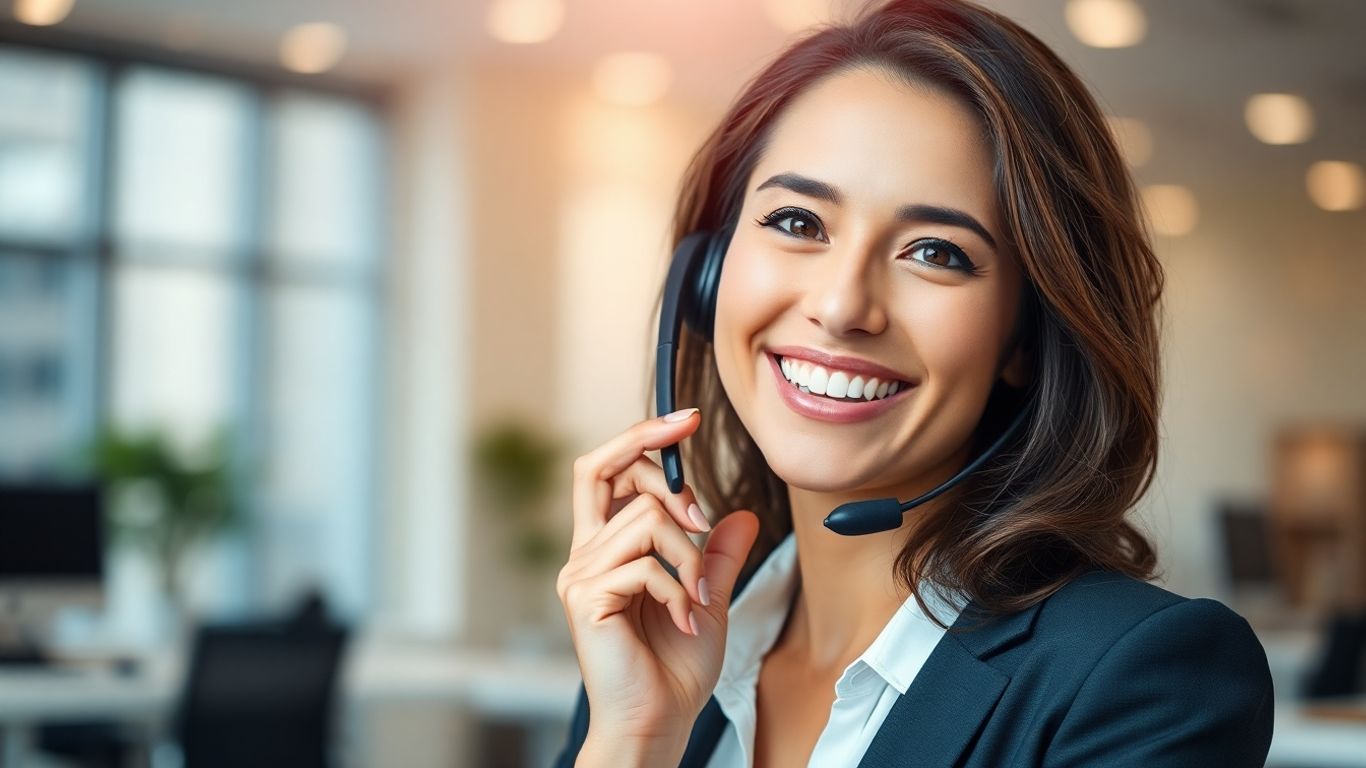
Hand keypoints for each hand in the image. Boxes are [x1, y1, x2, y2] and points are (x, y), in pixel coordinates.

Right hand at [556, 408, 759, 757]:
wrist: (659, 721)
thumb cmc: (675, 667)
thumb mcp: (708, 597)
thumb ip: (718, 556)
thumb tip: (741, 515)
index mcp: (605, 546)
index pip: (607, 469)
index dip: (642, 437)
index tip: (688, 419)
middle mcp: (584, 554)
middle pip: (613, 472)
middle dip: (669, 482)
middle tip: (702, 524)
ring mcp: (581, 575)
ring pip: (646, 519)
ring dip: (689, 556)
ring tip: (696, 598)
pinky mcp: (586, 599)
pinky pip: (644, 565)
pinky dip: (678, 589)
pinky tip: (683, 618)